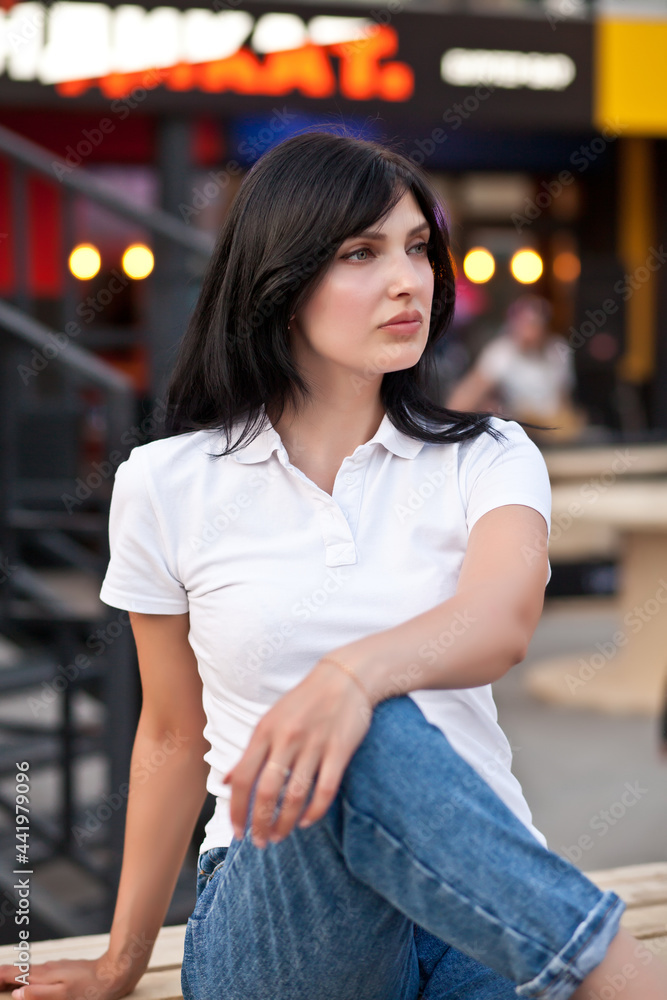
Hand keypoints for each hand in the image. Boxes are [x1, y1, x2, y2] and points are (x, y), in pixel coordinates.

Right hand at [0, 953, 139, 999]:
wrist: (114, 972)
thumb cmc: (90, 988)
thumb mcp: (63, 996)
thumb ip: (38, 994)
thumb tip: (15, 993)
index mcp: (42, 975)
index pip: (11, 973)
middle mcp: (46, 968)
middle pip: (16, 971)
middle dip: (2, 976)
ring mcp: (55, 967)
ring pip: (28, 970)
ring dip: (14, 976)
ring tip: (4, 982)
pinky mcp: (63, 969)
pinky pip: (39, 972)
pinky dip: (28, 976)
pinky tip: (30, 980)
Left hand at [223, 657, 372, 847]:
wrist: (345, 677)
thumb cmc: (303, 701)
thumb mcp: (270, 720)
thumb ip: (249, 752)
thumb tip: (226, 782)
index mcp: (265, 731)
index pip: (243, 778)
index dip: (237, 810)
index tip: (238, 832)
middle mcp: (286, 739)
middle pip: (266, 792)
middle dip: (259, 823)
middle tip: (260, 843)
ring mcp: (314, 744)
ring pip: (294, 795)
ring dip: (285, 823)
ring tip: (280, 836)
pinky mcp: (339, 750)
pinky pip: (325, 789)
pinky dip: (315, 811)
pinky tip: (307, 822)